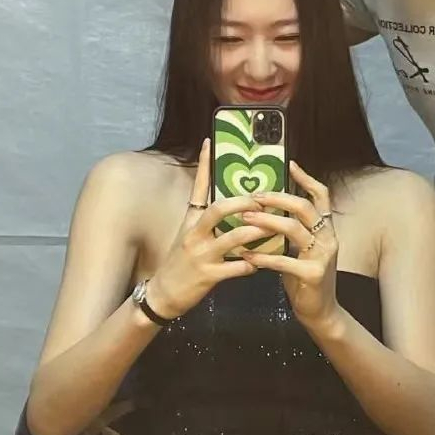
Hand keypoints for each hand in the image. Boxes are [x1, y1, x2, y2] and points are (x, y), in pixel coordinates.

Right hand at [147, 139, 268, 319]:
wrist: (162, 294)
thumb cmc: (179, 262)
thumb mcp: (187, 235)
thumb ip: (204, 218)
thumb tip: (225, 201)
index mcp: (190, 220)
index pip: (197, 187)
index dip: (204, 165)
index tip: (210, 141)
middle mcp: (194, 234)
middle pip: (219, 209)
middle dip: (244, 203)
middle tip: (263, 200)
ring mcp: (201, 255)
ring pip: (233, 238)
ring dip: (256, 232)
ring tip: (272, 228)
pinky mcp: (209, 275)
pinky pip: (236, 267)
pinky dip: (251, 264)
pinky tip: (260, 264)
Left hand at [241, 161, 339, 325]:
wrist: (320, 312)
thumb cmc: (304, 278)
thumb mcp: (301, 250)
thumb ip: (292, 231)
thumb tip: (266, 211)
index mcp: (326, 229)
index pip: (321, 196)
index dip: (306, 179)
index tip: (289, 164)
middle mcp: (328, 238)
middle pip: (304, 207)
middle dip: (277, 198)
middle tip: (254, 196)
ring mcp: (323, 256)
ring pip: (294, 229)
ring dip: (266, 221)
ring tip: (245, 218)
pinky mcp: (313, 274)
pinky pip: (284, 261)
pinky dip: (263, 257)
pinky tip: (246, 255)